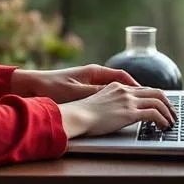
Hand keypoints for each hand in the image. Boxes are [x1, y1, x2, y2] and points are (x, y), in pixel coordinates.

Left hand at [10, 64, 139, 103]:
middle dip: (137, 91)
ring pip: (114, 88)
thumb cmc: (52, 87)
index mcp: (94, 72)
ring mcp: (88, 81)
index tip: (148, 96)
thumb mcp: (76, 92)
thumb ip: (96, 94)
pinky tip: (118, 110)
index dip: (137, 86)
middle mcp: (93, 74)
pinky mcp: (82, 89)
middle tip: (152, 102)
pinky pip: (105, 93)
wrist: (31, 85)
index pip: (122, 76)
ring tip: (140, 108)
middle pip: (121, 82)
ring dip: (127, 97)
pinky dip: (115, 100)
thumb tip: (115, 98)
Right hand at [57, 82, 176, 137]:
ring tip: (171, 122)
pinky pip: (154, 114)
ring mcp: (128, 101)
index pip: (143, 89)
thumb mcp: (96, 102)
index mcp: (117, 86)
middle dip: (167, 103)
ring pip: (158, 101)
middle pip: (155, 92)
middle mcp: (125, 91)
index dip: (155, 97)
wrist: (77, 116)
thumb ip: (109, 103)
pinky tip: (164, 127)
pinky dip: (163, 120)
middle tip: (172, 113)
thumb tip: (115, 112)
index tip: (162, 105)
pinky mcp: (129, 113)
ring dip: (168, 113)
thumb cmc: (82, 114)